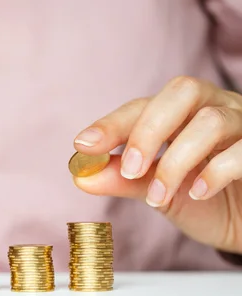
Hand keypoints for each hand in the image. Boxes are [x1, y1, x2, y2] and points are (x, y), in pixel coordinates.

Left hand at [72, 76, 241, 254]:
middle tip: (130, 169)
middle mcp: (215, 108)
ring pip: (210, 121)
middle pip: (182, 92)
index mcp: (182, 114)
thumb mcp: (157, 193)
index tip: (83, 145)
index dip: (112, 124)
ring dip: (175, 162)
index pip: (143, 106)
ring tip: (158, 196)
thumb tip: (80, 176)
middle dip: (147, 131)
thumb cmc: (205, 203)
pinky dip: (214, 172)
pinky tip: (198, 193)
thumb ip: (124, 181)